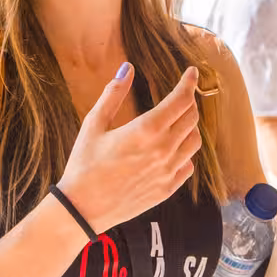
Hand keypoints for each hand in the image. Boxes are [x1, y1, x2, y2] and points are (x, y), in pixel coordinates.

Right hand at [55, 64, 202, 234]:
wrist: (82, 208)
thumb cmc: (84, 164)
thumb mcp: (93, 124)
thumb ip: (113, 94)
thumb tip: (127, 68)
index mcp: (146, 130)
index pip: (180, 100)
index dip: (189, 83)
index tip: (192, 73)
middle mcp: (163, 150)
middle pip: (192, 118)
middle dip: (189, 102)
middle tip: (180, 96)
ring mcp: (168, 171)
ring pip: (194, 142)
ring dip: (189, 127)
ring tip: (176, 122)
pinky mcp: (167, 189)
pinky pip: (188, 165)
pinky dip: (184, 153)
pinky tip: (171, 149)